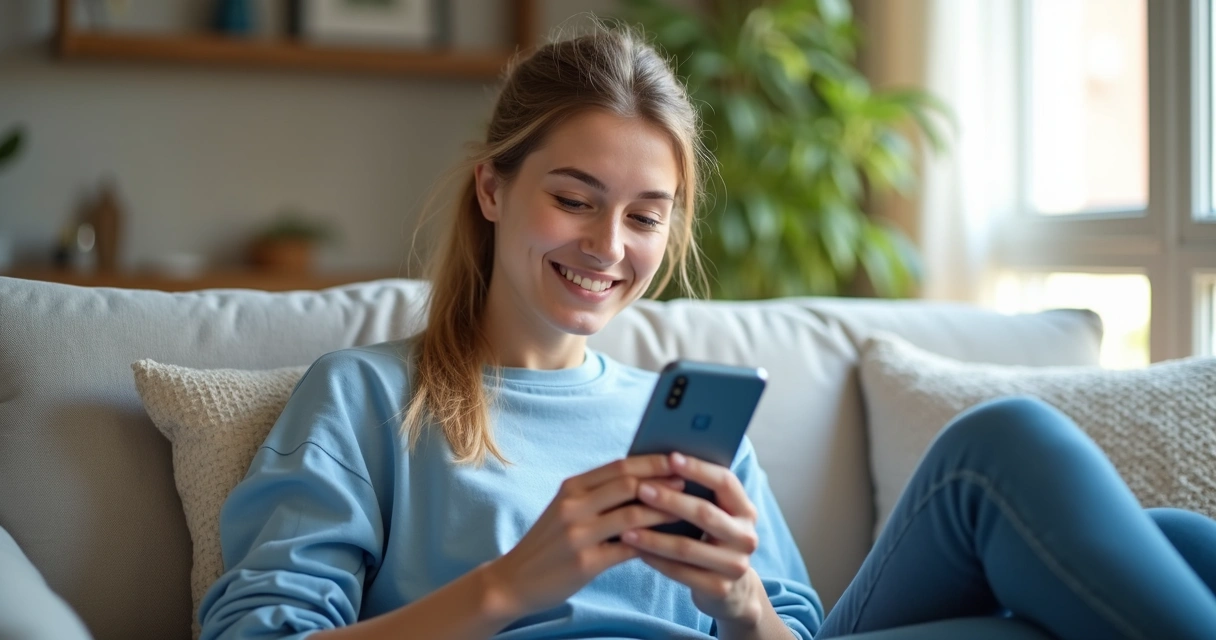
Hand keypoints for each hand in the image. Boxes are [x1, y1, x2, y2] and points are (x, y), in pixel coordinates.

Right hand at [482, 455, 684, 618]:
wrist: (514, 580)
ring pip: (633, 513)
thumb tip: (642, 481)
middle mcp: (573, 505)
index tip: (676, 457)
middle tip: (689, 479)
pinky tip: (669, 543)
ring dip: (664, 510)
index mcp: (571, 488)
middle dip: (663, 479)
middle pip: (628, 483)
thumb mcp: (566, 510)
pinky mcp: (585, 562)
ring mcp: (578, 533)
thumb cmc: (548, 544)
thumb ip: (597, 495)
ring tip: (686, 509)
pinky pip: (628, 548)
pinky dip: (652, 544)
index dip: (651, 460)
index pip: (618, 465)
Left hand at [619, 452, 765, 627]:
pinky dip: (655, 559)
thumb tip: (658, 461)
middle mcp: (746, 536)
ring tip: (625, 527)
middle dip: (670, 500)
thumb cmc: (710, 539)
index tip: (670, 457)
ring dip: (653, 536)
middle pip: (705, 514)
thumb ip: (696, 493)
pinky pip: (680, 571)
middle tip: (641, 489)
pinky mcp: (719, 588)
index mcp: (745, 510)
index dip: (698, 469)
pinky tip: (635, 550)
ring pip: (687, 547)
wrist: (730, 590)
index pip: (725, 482)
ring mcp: (735, 565)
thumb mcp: (713, 515)